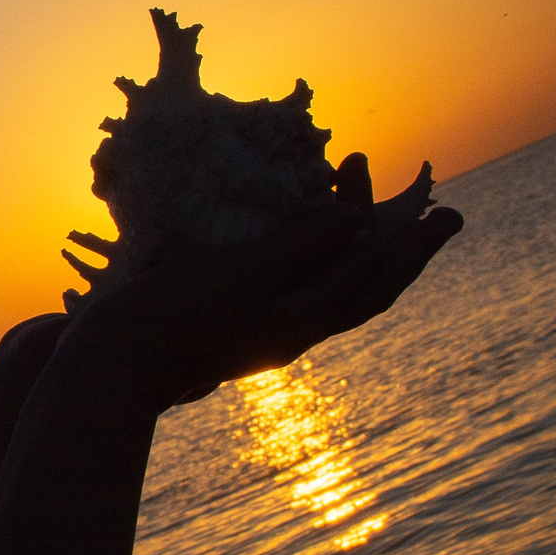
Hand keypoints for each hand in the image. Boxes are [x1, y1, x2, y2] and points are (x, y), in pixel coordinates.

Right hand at [62, 160, 462, 409]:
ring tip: (385, 223)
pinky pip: (301, 289)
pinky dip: (322, 260)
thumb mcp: (242, 273)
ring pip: (337, 292)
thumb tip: (360, 223)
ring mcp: (264, 328)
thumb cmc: (174, 315)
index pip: (370, 272)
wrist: (112, 363)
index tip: (421, 191)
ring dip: (366, 253)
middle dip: (406, 250)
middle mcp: (292, 328)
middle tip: (442, 214)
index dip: (399, 229)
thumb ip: (301, 246)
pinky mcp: (235, 321)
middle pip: (367, 289)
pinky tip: (308, 242)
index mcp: (301, 320)